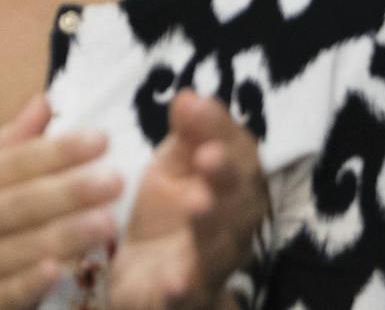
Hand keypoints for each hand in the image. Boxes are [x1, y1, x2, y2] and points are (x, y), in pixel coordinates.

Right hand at [0, 96, 120, 309]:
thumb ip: (8, 149)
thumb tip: (46, 102)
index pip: (15, 163)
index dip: (58, 151)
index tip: (101, 139)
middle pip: (22, 202)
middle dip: (70, 190)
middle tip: (115, 179)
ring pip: (20, 246)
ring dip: (64, 234)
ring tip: (108, 222)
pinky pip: (3, 292)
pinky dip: (28, 282)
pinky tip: (56, 270)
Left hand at [110, 93, 265, 309]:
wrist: (144, 279)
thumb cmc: (168, 215)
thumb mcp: (175, 167)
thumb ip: (189, 134)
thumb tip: (190, 96)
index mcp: (233, 189)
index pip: (239, 156)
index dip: (220, 131)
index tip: (193, 106)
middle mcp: (233, 228)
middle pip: (240, 203)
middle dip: (226, 178)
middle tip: (208, 157)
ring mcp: (212, 267)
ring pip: (222, 250)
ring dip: (212, 228)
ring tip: (198, 205)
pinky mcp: (188, 301)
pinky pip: (192, 298)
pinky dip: (186, 290)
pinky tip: (176, 282)